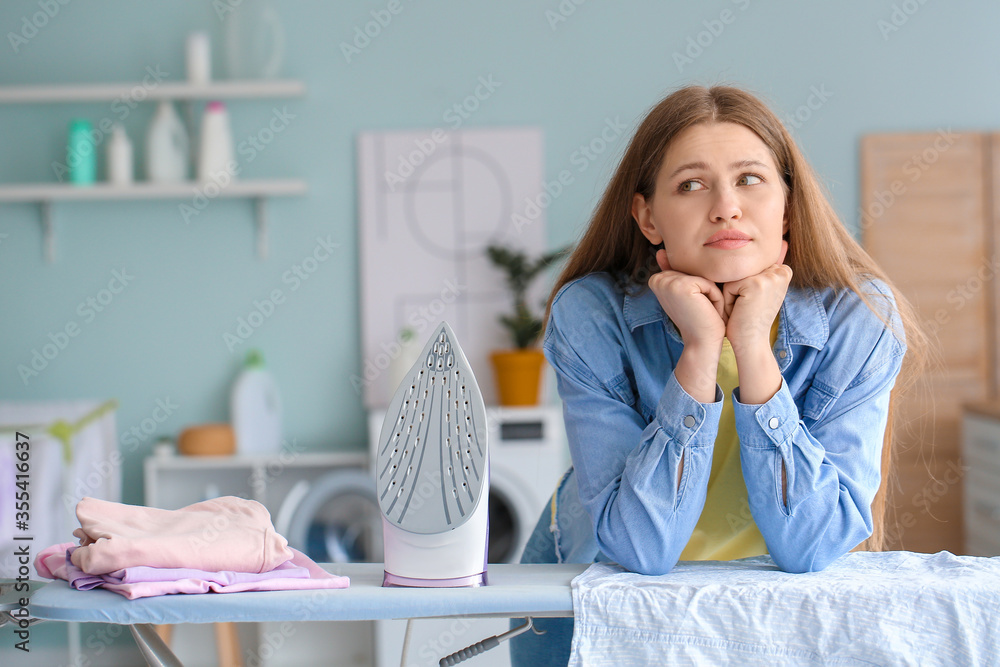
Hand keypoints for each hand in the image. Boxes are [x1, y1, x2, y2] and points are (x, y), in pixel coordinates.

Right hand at [648, 249, 725, 401]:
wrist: (701, 342)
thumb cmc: (698, 319)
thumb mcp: (686, 293)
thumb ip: (676, 272)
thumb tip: (660, 251)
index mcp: (656, 279)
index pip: (688, 270)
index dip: (696, 287)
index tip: (692, 305)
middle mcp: (659, 279)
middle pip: (695, 271)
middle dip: (703, 288)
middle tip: (698, 309)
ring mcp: (669, 282)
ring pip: (703, 276)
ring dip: (710, 292)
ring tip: (704, 309)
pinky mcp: (683, 286)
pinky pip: (709, 283)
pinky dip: (715, 297)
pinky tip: (708, 311)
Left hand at [722, 240, 790, 352]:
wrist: (751, 343)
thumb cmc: (751, 318)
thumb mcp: (760, 291)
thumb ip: (762, 270)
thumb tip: (770, 248)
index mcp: (784, 271)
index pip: (750, 266)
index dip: (746, 285)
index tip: (754, 302)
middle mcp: (780, 272)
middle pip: (742, 268)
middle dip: (739, 288)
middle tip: (748, 307)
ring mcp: (769, 278)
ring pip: (734, 276)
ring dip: (732, 294)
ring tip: (743, 308)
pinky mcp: (754, 284)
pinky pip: (727, 285)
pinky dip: (727, 300)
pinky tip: (739, 311)